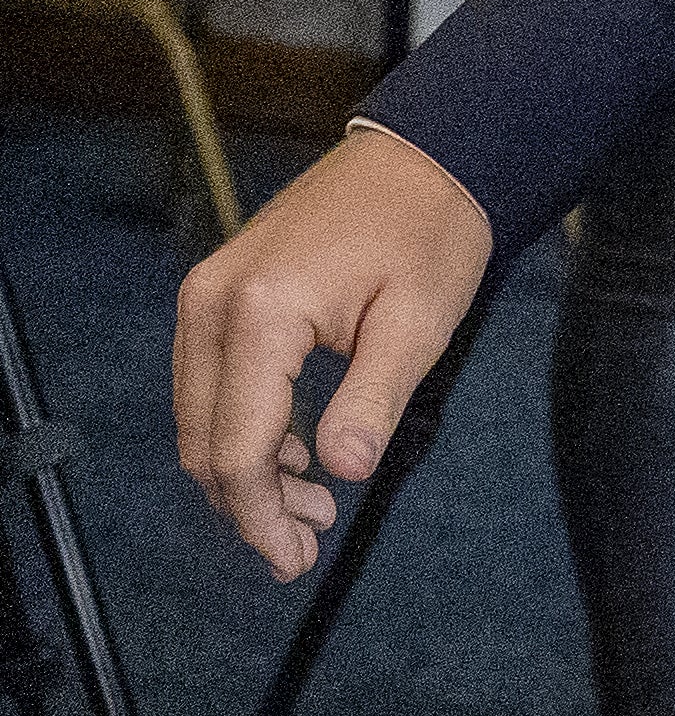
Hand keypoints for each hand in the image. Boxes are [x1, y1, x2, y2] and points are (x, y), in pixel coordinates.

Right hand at [171, 127, 492, 579]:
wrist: (425, 153)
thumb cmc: (431, 230)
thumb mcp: (419, 323)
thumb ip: (373, 401)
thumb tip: (341, 471)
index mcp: (260, 315)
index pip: (239, 449)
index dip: (260, 517)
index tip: (293, 562)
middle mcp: (213, 305)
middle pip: (206, 441)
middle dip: (250, 503)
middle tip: (306, 542)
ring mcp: (208, 294)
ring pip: (201, 416)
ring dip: (247, 470)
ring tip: (312, 501)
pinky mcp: (220, 290)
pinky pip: (212, 380)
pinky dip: (244, 426)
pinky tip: (300, 448)